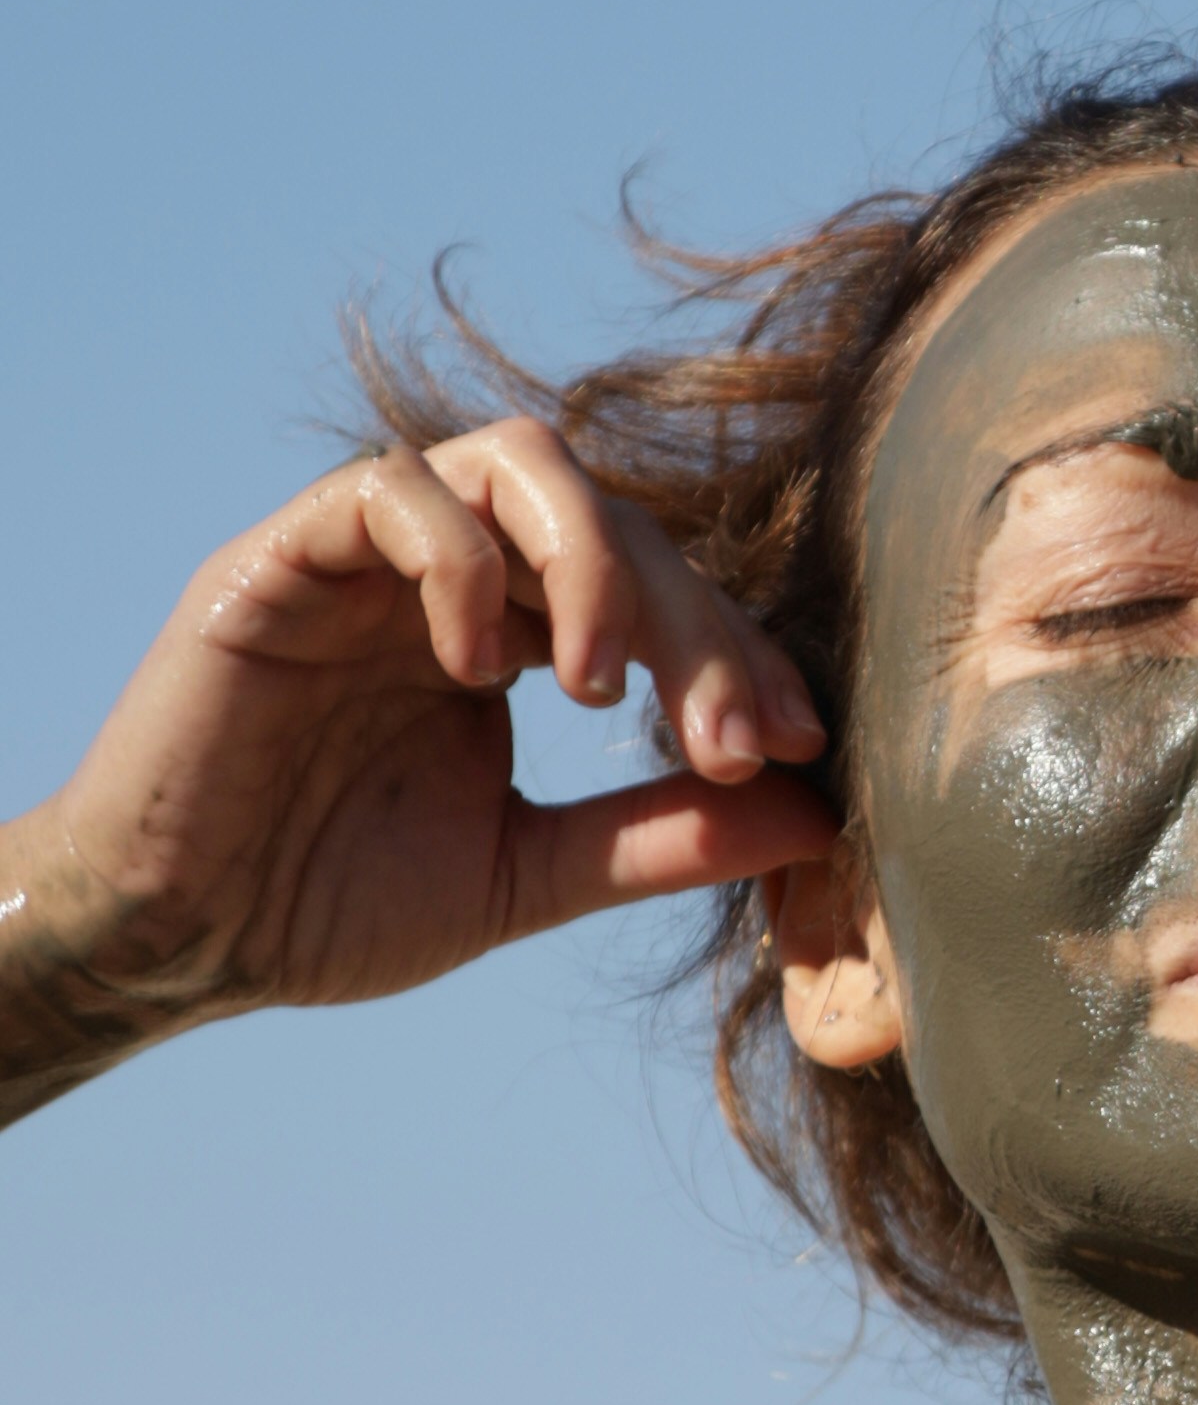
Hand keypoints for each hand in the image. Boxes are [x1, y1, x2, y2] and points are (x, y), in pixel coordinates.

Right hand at [7, 421, 836, 1061]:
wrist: (171, 942)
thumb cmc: (325, 905)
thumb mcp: (524, 875)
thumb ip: (659, 835)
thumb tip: (820, 816)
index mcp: (511, 632)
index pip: (660, 593)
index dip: (737, 654)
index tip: (797, 745)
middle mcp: (452, 572)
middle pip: (616, 521)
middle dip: (692, 625)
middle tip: (728, 737)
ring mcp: (367, 553)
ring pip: (519, 462)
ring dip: (590, 564)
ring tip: (598, 688)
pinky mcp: (281, 557)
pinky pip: (390, 492)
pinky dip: (457, 562)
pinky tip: (479, 669)